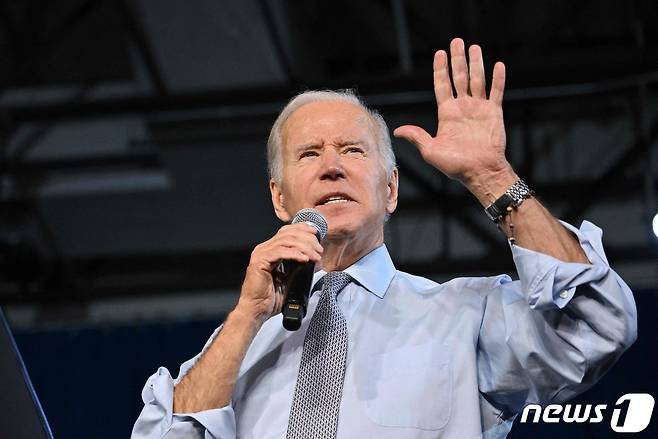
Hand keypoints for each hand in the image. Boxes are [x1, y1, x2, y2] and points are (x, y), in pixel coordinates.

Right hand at [236, 223, 322, 325]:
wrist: (257, 310)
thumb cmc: (270, 298)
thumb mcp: (291, 278)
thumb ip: (300, 267)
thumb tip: (316, 260)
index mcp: (271, 250)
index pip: (287, 232)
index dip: (303, 229)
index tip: (316, 234)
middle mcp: (264, 249)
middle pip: (289, 234)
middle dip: (308, 240)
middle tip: (319, 250)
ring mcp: (261, 254)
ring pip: (286, 241)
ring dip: (304, 247)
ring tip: (315, 256)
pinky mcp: (260, 261)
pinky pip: (280, 252)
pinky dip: (295, 254)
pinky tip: (304, 259)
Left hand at [394, 38, 515, 202]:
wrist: (479, 172)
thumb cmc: (455, 165)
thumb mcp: (430, 150)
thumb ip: (416, 136)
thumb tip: (397, 130)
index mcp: (446, 114)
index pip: (442, 85)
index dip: (440, 69)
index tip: (439, 53)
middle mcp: (462, 108)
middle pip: (459, 77)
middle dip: (457, 59)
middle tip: (456, 41)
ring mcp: (479, 109)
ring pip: (477, 80)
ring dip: (476, 63)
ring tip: (474, 47)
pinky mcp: (494, 113)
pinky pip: (496, 92)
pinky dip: (498, 79)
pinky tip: (498, 65)